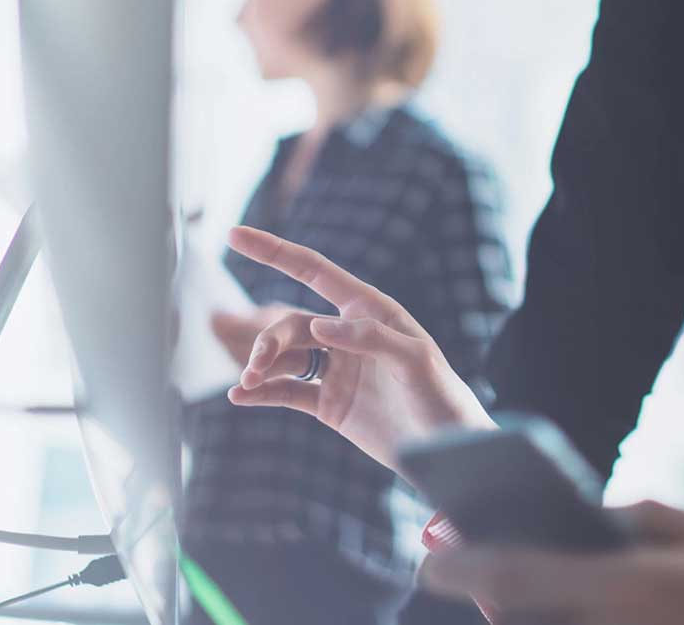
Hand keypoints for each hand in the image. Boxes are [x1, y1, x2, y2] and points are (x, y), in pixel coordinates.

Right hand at [224, 225, 491, 473]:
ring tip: (245, 384)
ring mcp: (337, 369)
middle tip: (254, 366)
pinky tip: (240, 397)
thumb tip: (318, 325)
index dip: (274, 252)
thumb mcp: (414, 361)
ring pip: (285, 357)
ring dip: (260, 366)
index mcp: (369, 310)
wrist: (448, 447)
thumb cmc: (441, 395)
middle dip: (267, 340)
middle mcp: (348, 335)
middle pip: (292, 324)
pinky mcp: (330, 403)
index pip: (314, 272)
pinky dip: (262, 392)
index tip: (235, 234)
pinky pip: (287, 391)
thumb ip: (369, 338)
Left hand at [420, 501, 683, 624]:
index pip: (518, 572)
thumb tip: (601, 513)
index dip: (463, 563)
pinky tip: (563, 602)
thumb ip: (652, 516)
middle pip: (522, 614)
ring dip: (527, 609)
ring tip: (509, 587)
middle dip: (492, 591)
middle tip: (461, 565)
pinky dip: (569, 617)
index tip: (431, 553)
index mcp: (628, 584)